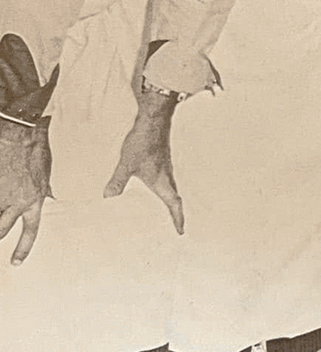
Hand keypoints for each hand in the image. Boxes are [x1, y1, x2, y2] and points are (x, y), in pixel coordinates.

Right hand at [0, 118, 50, 264]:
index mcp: (34, 201)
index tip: (16, 262)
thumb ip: (44, 189)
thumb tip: (47, 196)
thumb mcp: (47, 173)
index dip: (22, 249)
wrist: (19, 134)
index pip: (29, 231)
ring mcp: (0, 194)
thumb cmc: (36, 149)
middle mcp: (15, 202)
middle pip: (2, 229)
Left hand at [103, 88, 184, 233]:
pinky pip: (165, 178)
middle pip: (175, 198)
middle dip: (175, 212)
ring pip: (170, 188)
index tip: (180, 231)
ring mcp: (165, 166)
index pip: (174, 204)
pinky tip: (151, 185)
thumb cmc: (144, 142)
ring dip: (170, 199)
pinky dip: (162, 187)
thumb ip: (118, 182)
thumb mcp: (126, 165)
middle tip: (174, 223)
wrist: (153, 121)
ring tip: (163, 208)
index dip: (178, 218)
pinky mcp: (161, 159)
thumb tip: (108, 198)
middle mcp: (167, 176)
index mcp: (163, 181)